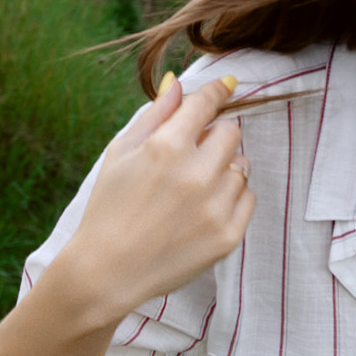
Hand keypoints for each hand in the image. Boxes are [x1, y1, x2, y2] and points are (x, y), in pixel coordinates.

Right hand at [50, 75, 253, 321]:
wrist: (107, 272)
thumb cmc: (108, 208)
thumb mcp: (120, 153)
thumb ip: (154, 115)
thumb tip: (178, 83)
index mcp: (167, 147)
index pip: (206, 104)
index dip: (218, 91)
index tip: (227, 86)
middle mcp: (197, 174)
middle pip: (232, 132)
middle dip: (215, 136)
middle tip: (194, 153)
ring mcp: (216, 206)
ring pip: (242, 167)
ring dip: (223, 170)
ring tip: (192, 190)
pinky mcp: (228, 235)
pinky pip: (248, 198)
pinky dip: (231, 198)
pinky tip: (202, 210)